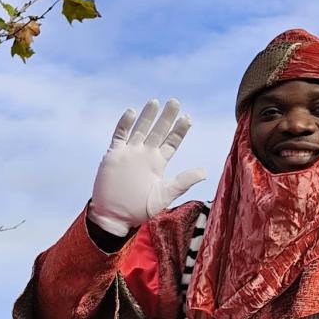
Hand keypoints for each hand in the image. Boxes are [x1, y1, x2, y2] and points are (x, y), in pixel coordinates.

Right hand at [88, 99, 205, 236]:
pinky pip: (119, 135)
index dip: (179, 130)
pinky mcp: (114, 155)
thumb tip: (204, 172)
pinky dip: (124, 124)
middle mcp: (145, 155)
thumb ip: (183, 182)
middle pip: (158, 131)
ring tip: (155, 102)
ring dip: (147, 116)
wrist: (113, 217)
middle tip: (175, 102)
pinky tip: (132, 112)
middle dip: (166, 117)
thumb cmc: (139, 209)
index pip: (171, 142)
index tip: (188, 118)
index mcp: (158, 163)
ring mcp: (129, 153)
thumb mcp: (164, 195)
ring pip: (140, 129)